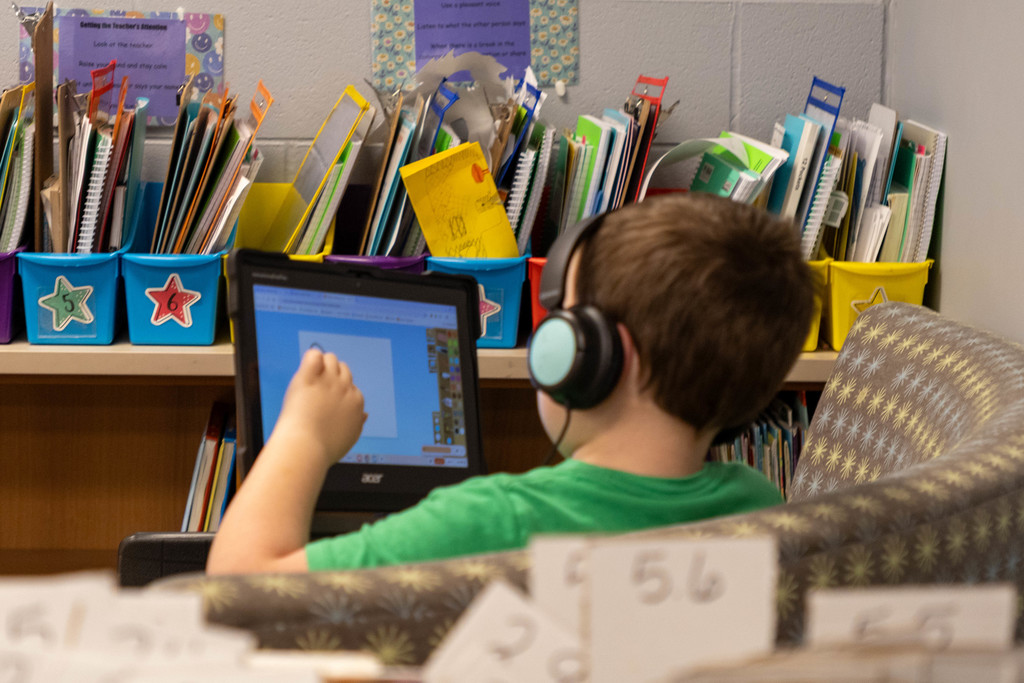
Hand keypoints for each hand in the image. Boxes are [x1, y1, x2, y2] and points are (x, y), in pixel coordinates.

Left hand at [273, 348, 366, 467]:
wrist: (306, 448)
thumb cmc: (325, 448)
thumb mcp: (349, 437)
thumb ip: (358, 423)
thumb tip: (364, 414)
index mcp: (356, 401)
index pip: (351, 386)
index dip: (338, 391)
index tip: (326, 401)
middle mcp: (345, 388)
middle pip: (343, 369)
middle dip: (332, 375)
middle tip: (317, 389)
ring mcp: (328, 381)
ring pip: (331, 359)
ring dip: (322, 365)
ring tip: (310, 378)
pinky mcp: (309, 377)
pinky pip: (314, 356)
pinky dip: (311, 359)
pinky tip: (306, 369)